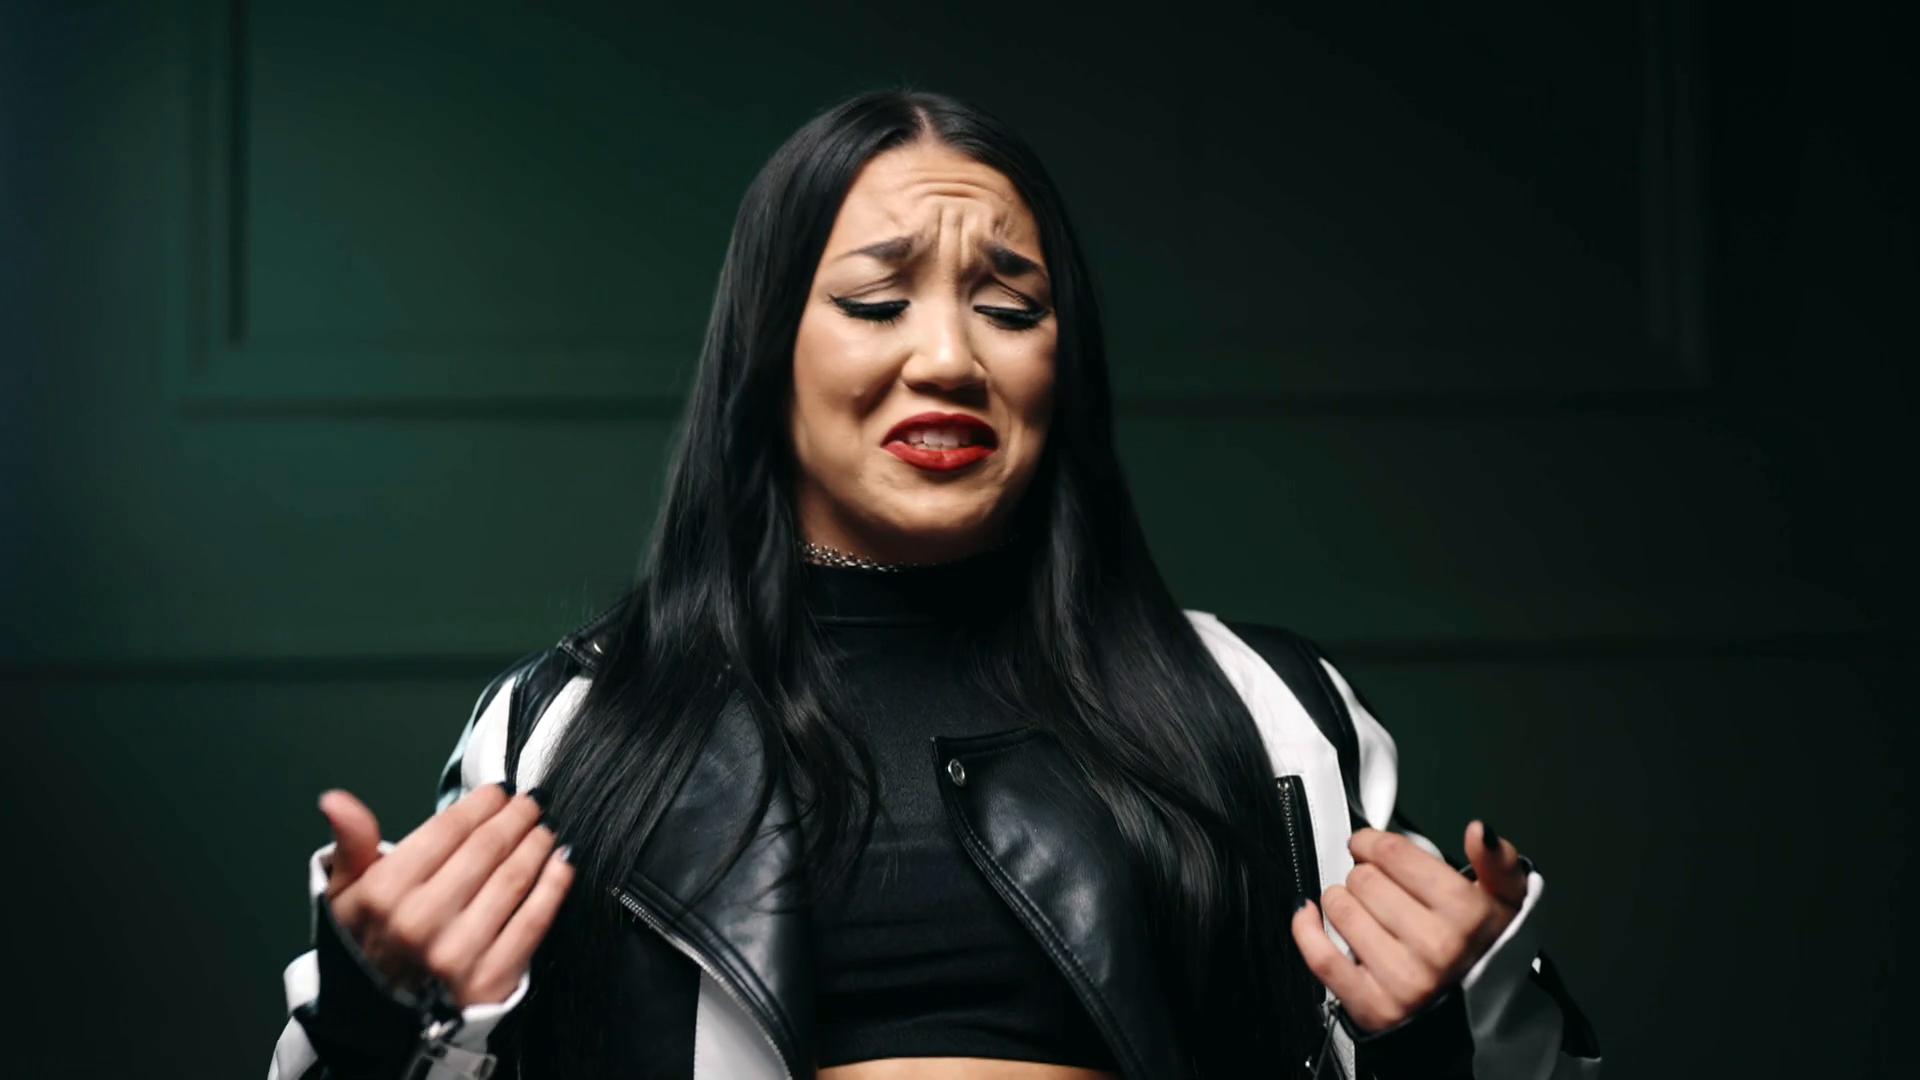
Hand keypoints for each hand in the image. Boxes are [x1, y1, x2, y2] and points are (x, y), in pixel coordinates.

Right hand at [317, 784, 575, 1007]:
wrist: (376, 1020)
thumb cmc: (365, 945)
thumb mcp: (344, 894)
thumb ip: (351, 842)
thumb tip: (335, 799)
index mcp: (384, 894)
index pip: (447, 830)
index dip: (480, 804)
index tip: (498, 791)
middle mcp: (420, 922)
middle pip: (486, 849)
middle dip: (515, 817)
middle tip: (531, 801)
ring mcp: (458, 952)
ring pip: (513, 880)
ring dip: (537, 845)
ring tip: (545, 828)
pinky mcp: (490, 979)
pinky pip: (533, 921)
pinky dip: (554, 886)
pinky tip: (562, 863)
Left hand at [1290, 821, 1526, 1032]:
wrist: (1471, 1015)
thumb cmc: (1480, 952)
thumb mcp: (1505, 902)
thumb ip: (1496, 861)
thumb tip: (1479, 832)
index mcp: (1467, 915)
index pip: (1395, 854)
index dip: (1372, 842)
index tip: (1367, 845)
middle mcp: (1436, 948)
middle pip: (1364, 878)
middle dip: (1364, 875)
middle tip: (1377, 889)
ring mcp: (1403, 979)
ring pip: (1339, 908)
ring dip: (1341, 902)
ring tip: (1362, 911)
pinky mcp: (1373, 1006)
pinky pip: (1321, 956)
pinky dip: (1305, 928)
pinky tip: (1309, 914)